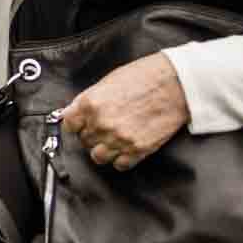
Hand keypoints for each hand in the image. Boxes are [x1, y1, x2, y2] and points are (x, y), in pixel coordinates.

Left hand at [61, 54, 190, 170]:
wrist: (175, 84)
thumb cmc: (143, 77)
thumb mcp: (108, 81)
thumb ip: (89, 100)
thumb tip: (76, 112)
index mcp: (91, 103)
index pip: (68, 124)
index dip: (75, 124)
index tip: (79, 124)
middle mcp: (102, 123)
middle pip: (83, 141)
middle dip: (91, 135)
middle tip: (103, 127)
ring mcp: (119, 138)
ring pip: (98, 157)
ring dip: (103, 149)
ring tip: (112, 140)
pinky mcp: (138, 149)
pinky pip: (120, 164)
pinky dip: (121, 158)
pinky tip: (126, 146)